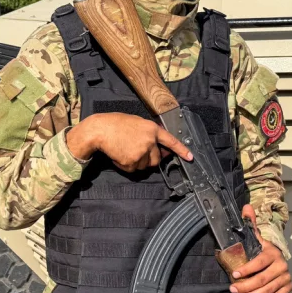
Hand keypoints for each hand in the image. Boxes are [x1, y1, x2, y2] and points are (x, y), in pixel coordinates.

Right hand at [65, 112, 192, 171]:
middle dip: (149, 158)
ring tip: (124, 149)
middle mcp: (150, 141)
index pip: (171, 141)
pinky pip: (133, 169)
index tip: (190, 157)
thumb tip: (158, 146)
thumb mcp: (137, 123)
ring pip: (144, 165)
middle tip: (136, 151)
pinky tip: (119, 154)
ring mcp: (141, 152)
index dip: (181, 150)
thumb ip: (149, 133)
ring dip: (136, 161)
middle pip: (156, 159)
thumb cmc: (116, 124)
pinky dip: (126, 165)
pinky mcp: (132, 162)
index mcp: (152, 129)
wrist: (101, 130)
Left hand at [230, 205, 291, 292]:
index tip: (234, 274)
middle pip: (263, 279)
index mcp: (272, 252)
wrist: (277, 258)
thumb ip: (250, 224)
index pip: (259, 262)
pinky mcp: (288, 287)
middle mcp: (281, 265)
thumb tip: (246, 206)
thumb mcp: (256, 237)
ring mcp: (285, 277)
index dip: (247, 269)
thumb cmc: (262, 250)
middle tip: (233, 289)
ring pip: (268, 290)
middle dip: (246, 286)